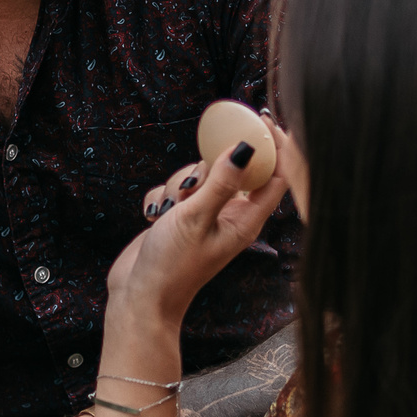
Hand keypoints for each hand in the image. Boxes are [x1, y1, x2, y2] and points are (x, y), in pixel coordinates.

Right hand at [115, 146, 287, 331]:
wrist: (139, 298)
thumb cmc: (172, 265)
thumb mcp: (196, 218)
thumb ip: (221, 182)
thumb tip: (246, 147)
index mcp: (246, 220)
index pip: (277, 175)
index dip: (275, 145)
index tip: (263, 118)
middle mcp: (231, 216)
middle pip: (232, 168)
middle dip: (206, 168)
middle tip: (191, 188)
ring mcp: (206, 216)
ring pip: (199, 175)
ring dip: (179, 185)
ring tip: (170, 211)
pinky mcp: (182, 217)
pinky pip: (175, 188)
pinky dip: (163, 198)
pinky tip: (155, 219)